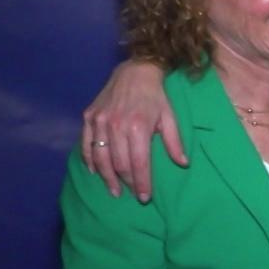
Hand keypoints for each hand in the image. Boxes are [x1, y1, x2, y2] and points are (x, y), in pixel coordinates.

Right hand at [80, 60, 180, 201]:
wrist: (134, 72)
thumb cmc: (155, 97)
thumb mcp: (170, 118)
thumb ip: (174, 142)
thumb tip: (183, 163)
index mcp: (138, 127)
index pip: (139, 163)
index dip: (141, 182)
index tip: (144, 197)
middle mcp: (116, 126)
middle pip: (119, 163)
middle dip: (126, 182)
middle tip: (130, 194)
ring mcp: (99, 121)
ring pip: (100, 157)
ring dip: (106, 177)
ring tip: (114, 190)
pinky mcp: (88, 117)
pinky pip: (86, 144)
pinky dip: (89, 160)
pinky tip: (95, 172)